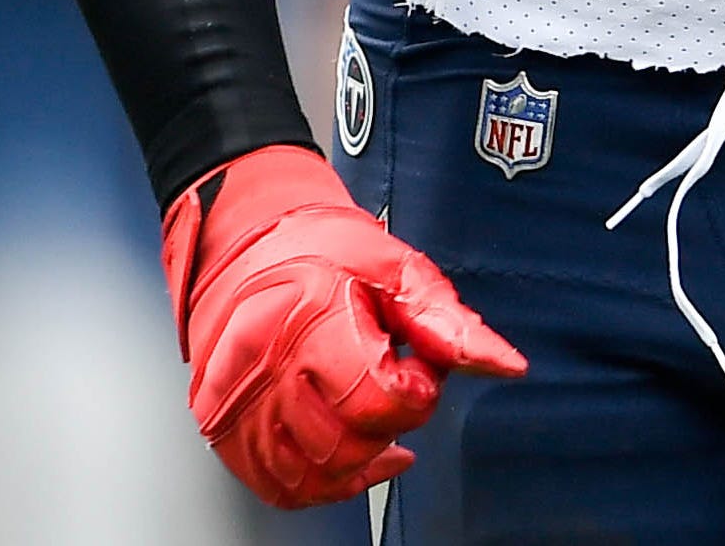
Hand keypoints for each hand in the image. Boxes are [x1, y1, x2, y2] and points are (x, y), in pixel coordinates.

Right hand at [160, 143, 524, 508]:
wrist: (250, 240)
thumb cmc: (321, 248)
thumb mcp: (398, 269)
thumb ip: (450, 325)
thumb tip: (505, 364)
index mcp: (309, 323)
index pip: (377, 401)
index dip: (416, 391)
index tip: (416, 365)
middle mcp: (261, 368)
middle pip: (346, 447)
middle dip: (389, 426)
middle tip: (394, 385)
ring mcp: (234, 402)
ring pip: (309, 477)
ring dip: (357, 464)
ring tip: (372, 418)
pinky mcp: (220, 424)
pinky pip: (276, 484)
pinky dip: (319, 484)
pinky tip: (345, 456)